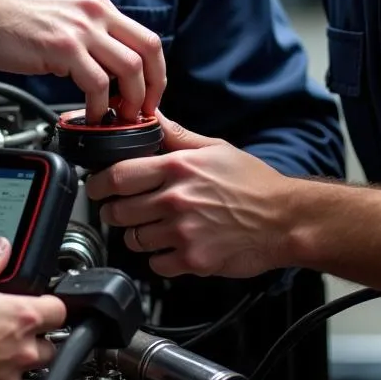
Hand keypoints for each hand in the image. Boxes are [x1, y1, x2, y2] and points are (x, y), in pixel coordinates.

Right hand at [0, 0, 165, 122]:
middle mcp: (94, 12)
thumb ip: (83, 34)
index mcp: (95, 5)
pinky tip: (91, 116)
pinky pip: (98, 84)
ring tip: (119, 119)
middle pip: (149, 50)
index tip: (149, 93)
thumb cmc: (5, 18)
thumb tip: (101, 66)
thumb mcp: (58, 16)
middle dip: (154, 87)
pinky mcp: (63, 47)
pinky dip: (100, 107)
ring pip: (130, 69)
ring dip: (131, 100)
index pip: (145, 37)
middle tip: (144, 111)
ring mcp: (80, 29)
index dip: (155, 71)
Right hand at [0, 237, 66, 379]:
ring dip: (17, 359)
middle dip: (36, 337)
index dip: (50, 304)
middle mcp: (22, 349)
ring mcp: (9, 376)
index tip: (39, 302)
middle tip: (12, 327)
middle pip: (48, 344)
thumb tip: (1, 248)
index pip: (58, 310)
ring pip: (28, 369)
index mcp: (21, 316)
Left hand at [85, 113, 293, 277]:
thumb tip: (149, 115)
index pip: (118, 175)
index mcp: (177, 168)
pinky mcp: (193, 260)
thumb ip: (175, 135)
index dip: (98, 183)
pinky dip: (158, 257)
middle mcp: (176, 199)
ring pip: (134, 239)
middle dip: (114, 210)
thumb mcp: (213, 148)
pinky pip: (156, 264)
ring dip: (136, 234)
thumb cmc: (253, 183)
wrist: (285, 220)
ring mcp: (183, 232)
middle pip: (119, 210)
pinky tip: (171, 245)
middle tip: (122, 208)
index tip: (96, 187)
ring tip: (151, 226)